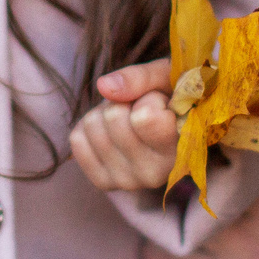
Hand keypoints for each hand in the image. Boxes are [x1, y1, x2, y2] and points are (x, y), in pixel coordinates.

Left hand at [70, 60, 178, 193]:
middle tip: (141, 108)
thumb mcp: (168, 77)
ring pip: (92, 125)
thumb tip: (104, 86)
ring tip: (128, 117)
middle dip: (124, 102)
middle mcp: (155, 174)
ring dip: (106, 111)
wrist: (169, 126)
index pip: (144, 118)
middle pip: (113, 117)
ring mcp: (127, 181)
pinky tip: (112, 131)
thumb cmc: (174, 96)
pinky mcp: (104, 181)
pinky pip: (77, 139)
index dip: (150, 98)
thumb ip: (143, 78)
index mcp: (181, 150)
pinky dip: (90, 125)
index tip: (165, 103)